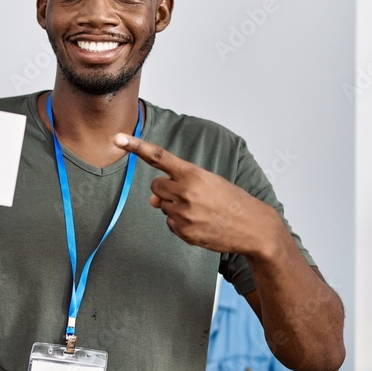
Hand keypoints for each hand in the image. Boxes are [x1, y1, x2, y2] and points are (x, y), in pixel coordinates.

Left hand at [113, 133, 281, 256]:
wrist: (253, 227)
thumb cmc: (231, 201)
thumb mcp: (208, 184)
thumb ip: (178, 185)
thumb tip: (153, 201)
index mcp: (193, 174)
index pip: (159, 157)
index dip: (136, 146)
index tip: (118, 138)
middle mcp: (185, 192)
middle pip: (156, 186)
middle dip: (167, 189)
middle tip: (191, 195)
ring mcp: (183, 213)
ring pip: (162, 206)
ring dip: (175, 206)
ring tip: (201, 210)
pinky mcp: (184, 231)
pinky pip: (169, 223)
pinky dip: (181, 223)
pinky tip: (200, 223)